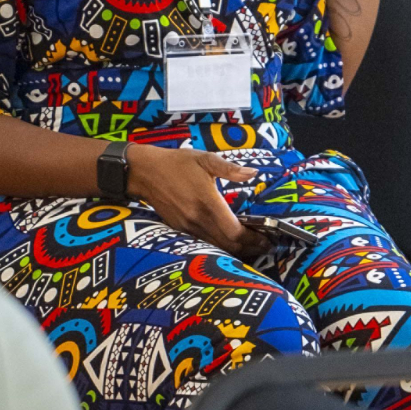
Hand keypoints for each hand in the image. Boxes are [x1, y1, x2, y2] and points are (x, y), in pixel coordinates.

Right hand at [126, 144, 268, 258]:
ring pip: (215, 247)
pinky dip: (218, 246)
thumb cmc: (177, 163)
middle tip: (263, 246)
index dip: (252, 238)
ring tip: (250, 246)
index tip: (265, 238)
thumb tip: (253, 173)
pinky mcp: (179, 229)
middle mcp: (197, 219)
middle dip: (248, 248)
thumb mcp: (205, 159)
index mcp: (207, 201)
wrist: (145, 172)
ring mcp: (187, 227)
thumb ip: (230, 168)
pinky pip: (203, 243)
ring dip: (234, 250)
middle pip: (228, 244)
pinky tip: (227, 241)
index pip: (234, 231)